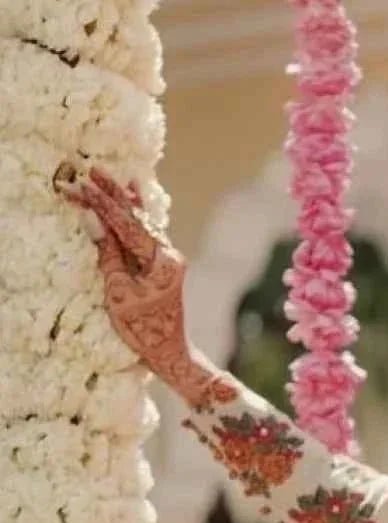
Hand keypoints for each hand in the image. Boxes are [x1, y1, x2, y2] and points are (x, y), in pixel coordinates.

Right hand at [54, 165, 214, 404]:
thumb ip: (107, 254)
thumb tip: (92, 220)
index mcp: (161, 261)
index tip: (82, 185)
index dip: (102, 204)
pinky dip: (134, 216)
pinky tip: (132, 197)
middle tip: (91, 171)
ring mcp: (167, 259)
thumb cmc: (144, 328)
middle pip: (136, 219)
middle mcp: (168, 255)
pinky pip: (144, 234)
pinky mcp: (161, 265)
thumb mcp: (119, 292)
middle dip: (112, 195)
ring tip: (106, 177)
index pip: (127, 225)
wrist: (169, 352)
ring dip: (121, 201)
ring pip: (141, 223)